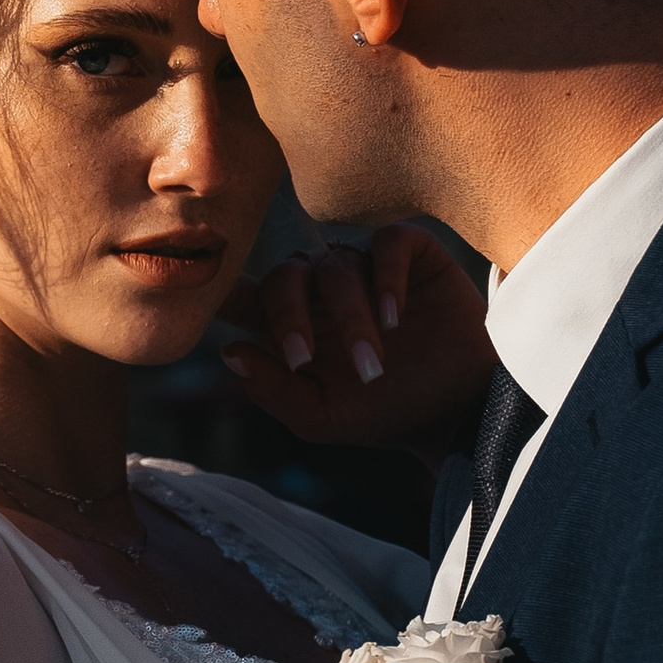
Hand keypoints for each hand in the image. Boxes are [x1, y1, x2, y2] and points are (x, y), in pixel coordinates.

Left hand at [218, 225, 492, 463]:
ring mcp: (365, 267)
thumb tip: (230, 351)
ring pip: (336, 266)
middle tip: (307, 361)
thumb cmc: (386, 413)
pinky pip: (386, 243)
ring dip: (351, 318)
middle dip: (292, 319)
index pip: (245, 295)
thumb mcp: (323, 419)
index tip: (205, 296)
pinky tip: (395, 318)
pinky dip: (386, 278)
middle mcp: (322, 289)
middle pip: (285, 277)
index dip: (221, 291)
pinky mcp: (410, 252)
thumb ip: (275, 391)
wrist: (457, 409)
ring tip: (374, 363)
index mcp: (293, 323)